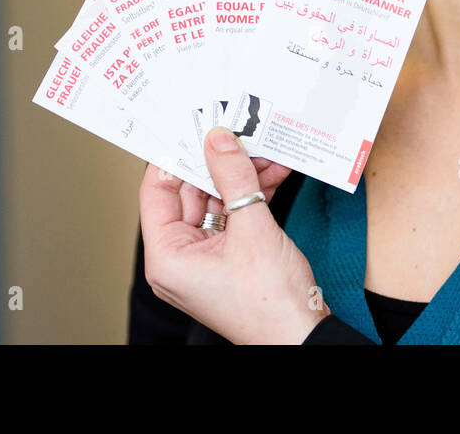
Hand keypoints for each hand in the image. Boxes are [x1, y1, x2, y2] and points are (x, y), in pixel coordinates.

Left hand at [139, 127, 329, 343]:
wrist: (302, 333)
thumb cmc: (269, 303)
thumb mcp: (252, 228)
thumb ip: (234, 178)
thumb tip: (218, 140)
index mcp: (168, 257)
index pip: (158, 192)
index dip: (175, 156)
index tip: (192, 126)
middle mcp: (181, 257)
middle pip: (191, 193)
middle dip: (219, 162)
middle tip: (238, 131)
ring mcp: (207, 257)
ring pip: (218, 200)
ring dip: (243, 176)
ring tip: (266, 151)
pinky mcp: (232, 256)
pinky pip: (235, 215)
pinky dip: (254, 194)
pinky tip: (274, 173)